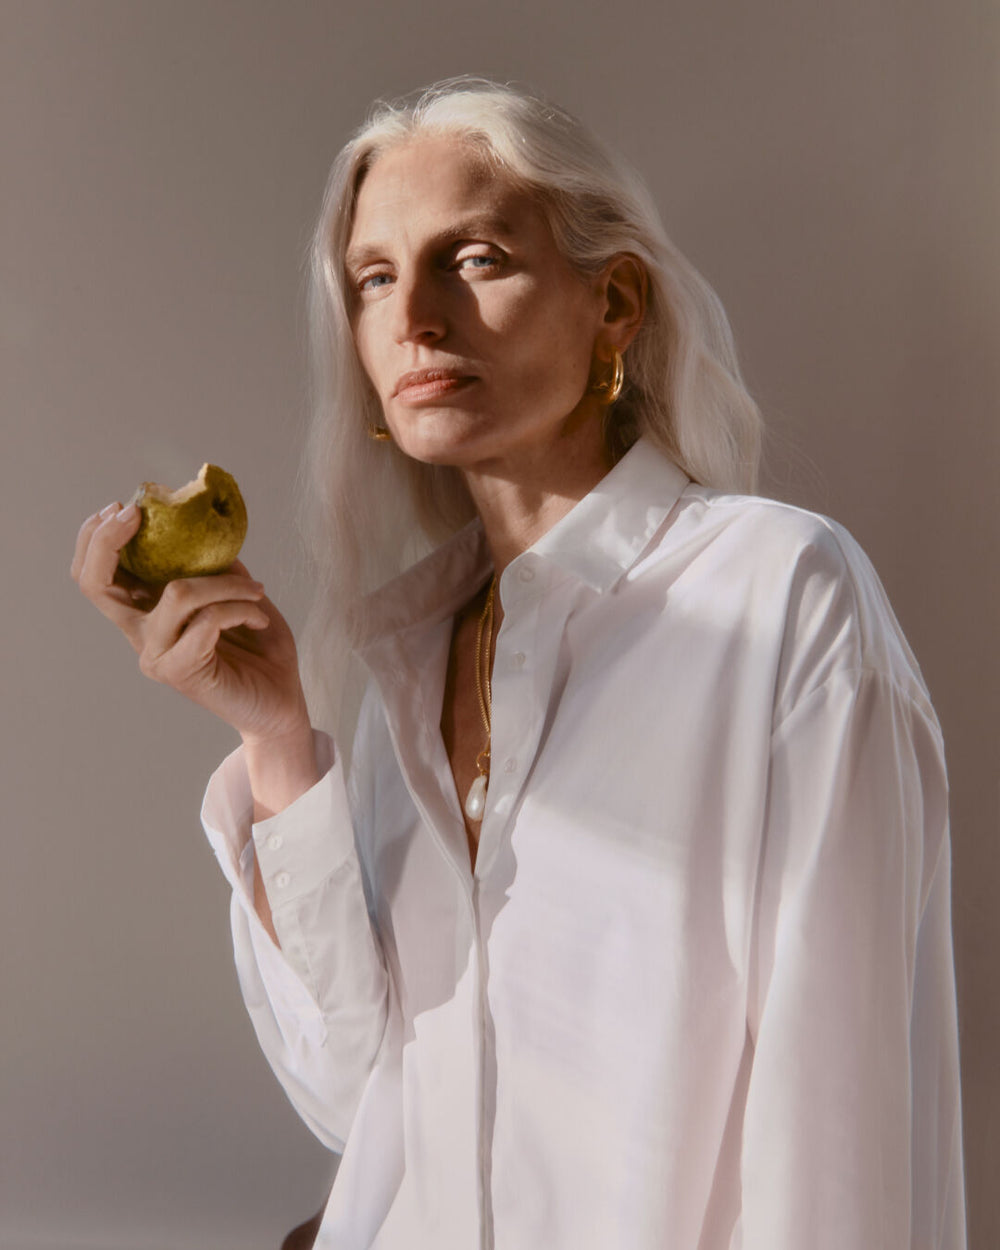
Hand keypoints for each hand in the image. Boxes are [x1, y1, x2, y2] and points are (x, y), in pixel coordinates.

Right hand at [71, 501, 311, 743]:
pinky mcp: (181, 672)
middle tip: (139, 514)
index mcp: (145, 612)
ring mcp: (156, 655)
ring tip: (255, 591)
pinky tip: (259, 620)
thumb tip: (201, 522)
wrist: (281, 700)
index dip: (97, 538)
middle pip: (94, 585)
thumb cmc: (259, 648)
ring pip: (177, 593)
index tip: (128, 507)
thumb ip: (212, 562)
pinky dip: (239, 609)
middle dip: (108, 540)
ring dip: (226, 583)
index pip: (95, 576)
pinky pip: (206, 621)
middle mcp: (140, 634)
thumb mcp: (235, 590)